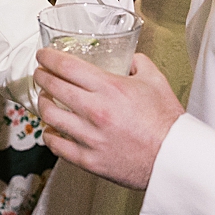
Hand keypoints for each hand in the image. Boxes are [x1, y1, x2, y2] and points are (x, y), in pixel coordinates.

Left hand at [34, 49, 180, 188]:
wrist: (173, 159)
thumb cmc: (167, 122)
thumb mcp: (155, 81)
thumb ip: (139, 63)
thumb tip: (128, 58)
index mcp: (110, 88)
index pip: (66, 66)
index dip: (48, 57)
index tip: (43, 55)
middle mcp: (95, 111)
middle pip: (52, 87)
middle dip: (41, 76)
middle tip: (41, 73)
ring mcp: (89, 137)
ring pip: (49, 115)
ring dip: (43, 103)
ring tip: (45, 99)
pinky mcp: (88, 159)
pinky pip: (57, 145)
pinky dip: (49, 134)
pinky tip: (51, 129)